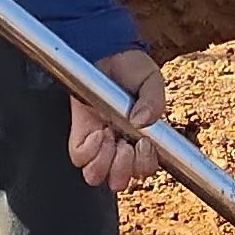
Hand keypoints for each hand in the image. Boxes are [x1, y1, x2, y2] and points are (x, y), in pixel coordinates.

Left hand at [68, 46, 166, 193]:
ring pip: (97, 177)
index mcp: (142, 139)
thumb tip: (144, 122)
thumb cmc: (131, 69)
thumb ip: (154, 100)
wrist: (105, 53)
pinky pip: (79, 158)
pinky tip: (97, 131)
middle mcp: (120, 147)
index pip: (145, 169)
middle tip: (126, 143)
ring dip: (105, 163)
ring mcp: (98, 144)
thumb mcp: (151, 79)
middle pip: (120, 181)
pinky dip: (89, 150)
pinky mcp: (79, 136)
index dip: (145, 164)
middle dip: (124, 168)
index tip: (144, 143)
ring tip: (109, 136)